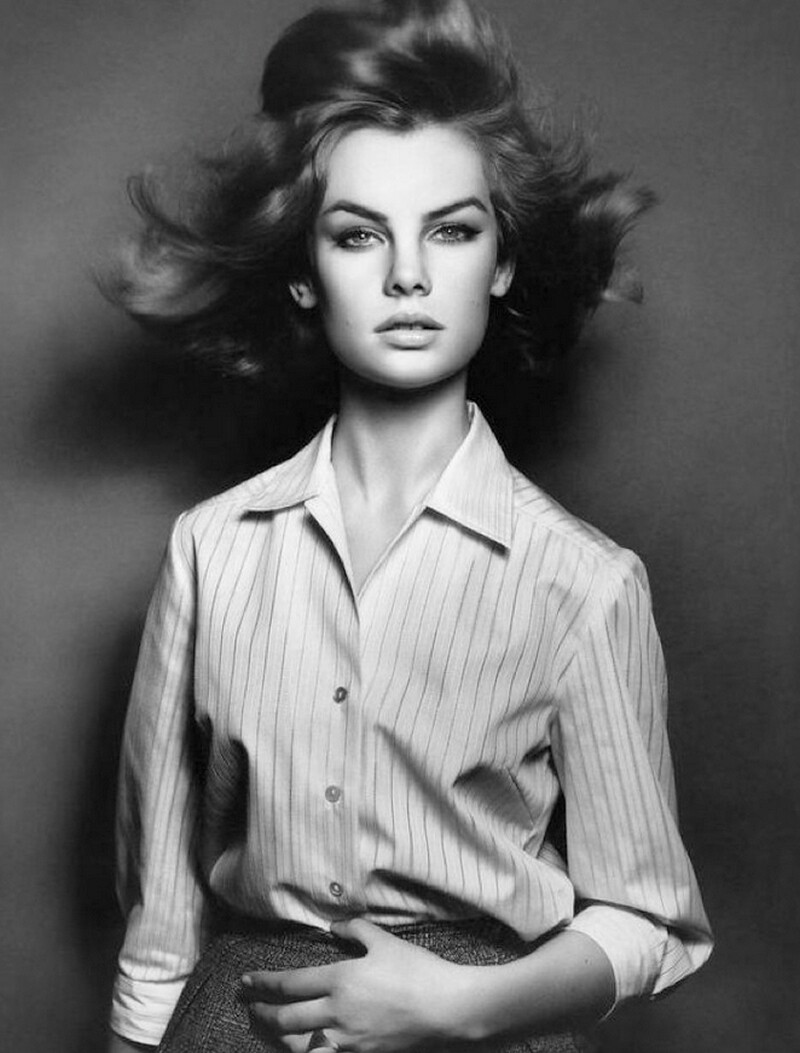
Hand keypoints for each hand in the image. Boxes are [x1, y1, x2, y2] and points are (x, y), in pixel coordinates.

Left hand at [241, 917, 471, 1052]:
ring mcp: (348, 1040)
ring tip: (268, 1029)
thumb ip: (354, 929)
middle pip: (286, 1018)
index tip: (246, 982)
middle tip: (249, 1007)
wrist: (447, 1008)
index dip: (263, 983)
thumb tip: (333, 924)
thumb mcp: (384, 940)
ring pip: (299, 1046)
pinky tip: (302, 1049)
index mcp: (340, 980)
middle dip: (261, 1013)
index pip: (289, 983)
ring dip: (278, 1038)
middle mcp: (337, 1013)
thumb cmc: (417, 971)